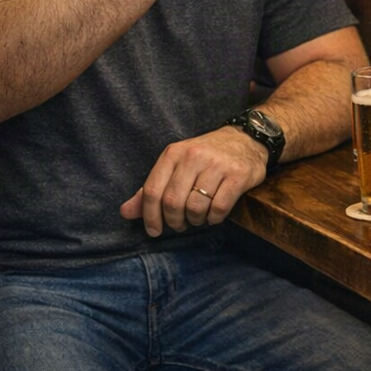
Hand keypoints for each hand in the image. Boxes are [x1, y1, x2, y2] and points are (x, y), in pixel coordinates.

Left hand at [119, 127, 267, 236]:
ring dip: (196, 220)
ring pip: (196, 207)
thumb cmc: (204, 157)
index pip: (152, 190)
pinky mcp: (238, 175)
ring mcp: (216, 165)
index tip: (154, 231)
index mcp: (173, 153)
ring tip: (199, 216)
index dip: (150, 215)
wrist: (245, 139)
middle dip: (174, 221)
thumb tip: (125, 212)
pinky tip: (214, 214)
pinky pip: (219, 208)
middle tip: (180, 224)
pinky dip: (214, 218)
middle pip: (172, 201)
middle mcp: (193, 156)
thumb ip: (150, 189)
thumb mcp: (175, 166)